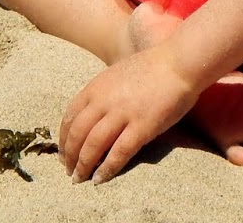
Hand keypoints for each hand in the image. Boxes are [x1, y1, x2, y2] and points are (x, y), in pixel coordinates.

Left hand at [60, 45, 200, 184]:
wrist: (180, 62)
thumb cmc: (153, 66)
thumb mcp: (118, 74)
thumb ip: (104, 93)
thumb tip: (96, 113)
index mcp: (97, 87)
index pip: (70, 117)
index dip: (63, 138)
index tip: (63, 152)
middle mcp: (104, 101)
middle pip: (77, 134)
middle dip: (69, 156)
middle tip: (68, 171)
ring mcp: (122, 114)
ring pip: (92, 146)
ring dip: (83, 165)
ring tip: (79, 178)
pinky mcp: (141, 127)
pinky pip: (118, 153)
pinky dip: (107, 169)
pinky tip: (100, 179)